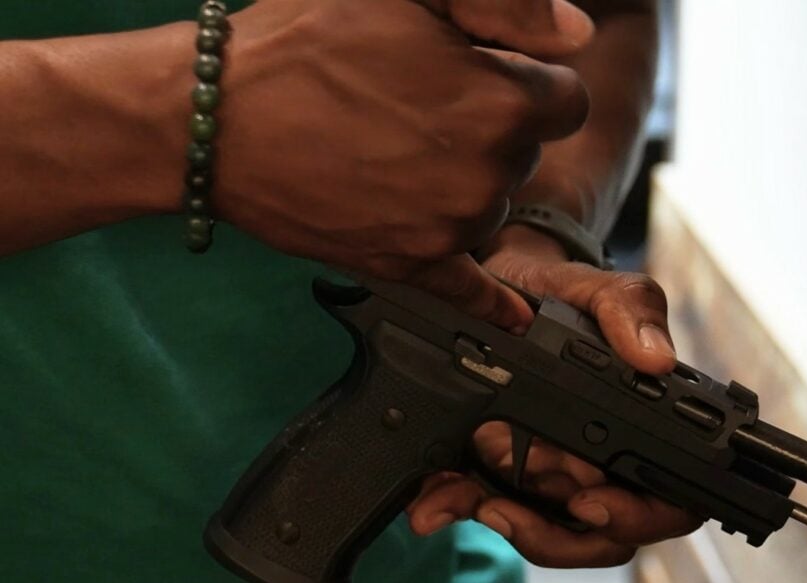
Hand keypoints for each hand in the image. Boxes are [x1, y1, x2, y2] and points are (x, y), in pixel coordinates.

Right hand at [215, 0, 590, 327]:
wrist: (217, 120)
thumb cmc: (305, 42)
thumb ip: (508, 6)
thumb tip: (577, 31)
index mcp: (503, 103)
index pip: (567, 101)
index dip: (531, 82)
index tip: (490, 74)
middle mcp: (489, 175)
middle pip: (528, 153)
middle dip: (496, 128)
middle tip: (423, 106)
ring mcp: (451, 229)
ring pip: (494, 205)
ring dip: (469, 182)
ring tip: (400, 149)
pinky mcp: (411, 265)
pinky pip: (471, 291)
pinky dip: (493, 301)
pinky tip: (514, 315)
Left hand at [406, 226, 703, 566]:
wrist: (493, 288)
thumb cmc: (556, 294)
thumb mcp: (591, 288)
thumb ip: (628, 309)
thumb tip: (656, 359)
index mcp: (639, 431)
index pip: (665, 502)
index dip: (633, 517)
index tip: (587, 503)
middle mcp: (601, 465)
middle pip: (600, 537)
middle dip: (552, 528)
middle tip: (507, 501)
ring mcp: (550, 477)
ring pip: (544, 535)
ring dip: (506, 525)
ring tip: (468, 498)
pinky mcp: (498, 477)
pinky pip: (486, 511)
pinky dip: (458, 508)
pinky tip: (435, 500)